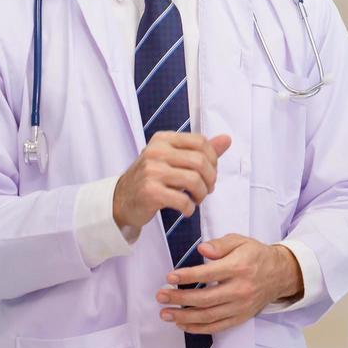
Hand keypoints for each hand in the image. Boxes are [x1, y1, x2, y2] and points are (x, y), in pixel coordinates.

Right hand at [113, 132, 232, 230]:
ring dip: (202, 194)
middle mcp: (156, 151)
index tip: (210, 172)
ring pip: (194, 180)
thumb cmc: (152, 178)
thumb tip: (227, 139)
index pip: (201, 142)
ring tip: (197, 199)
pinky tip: (186, 209)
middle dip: (211, 179)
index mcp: (163, 139)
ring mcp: (152, 171)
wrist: (121, 200)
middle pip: (200, 161)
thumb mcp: (173, 159)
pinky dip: (190, 208)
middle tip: (207, 189)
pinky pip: (182, 200)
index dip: (213, 159)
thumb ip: (200, 150)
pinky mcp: (150, 192)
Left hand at [157, 234, 302, 333]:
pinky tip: (183, 324)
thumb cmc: (256, 255)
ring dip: (184, 316)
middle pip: (205, 298)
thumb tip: (202, 249)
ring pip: (209, 316)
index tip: (170, 277)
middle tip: (161, 296)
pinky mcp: (240, 317)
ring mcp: (240, 306)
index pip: (209, 274)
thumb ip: (220, 244)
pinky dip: (198, 328)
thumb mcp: (240, 241)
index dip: (187, 276)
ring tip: (166, 313)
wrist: (279, 274)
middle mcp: (240, 289)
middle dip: (180, 298)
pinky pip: (217, 327)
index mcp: (239, 267)